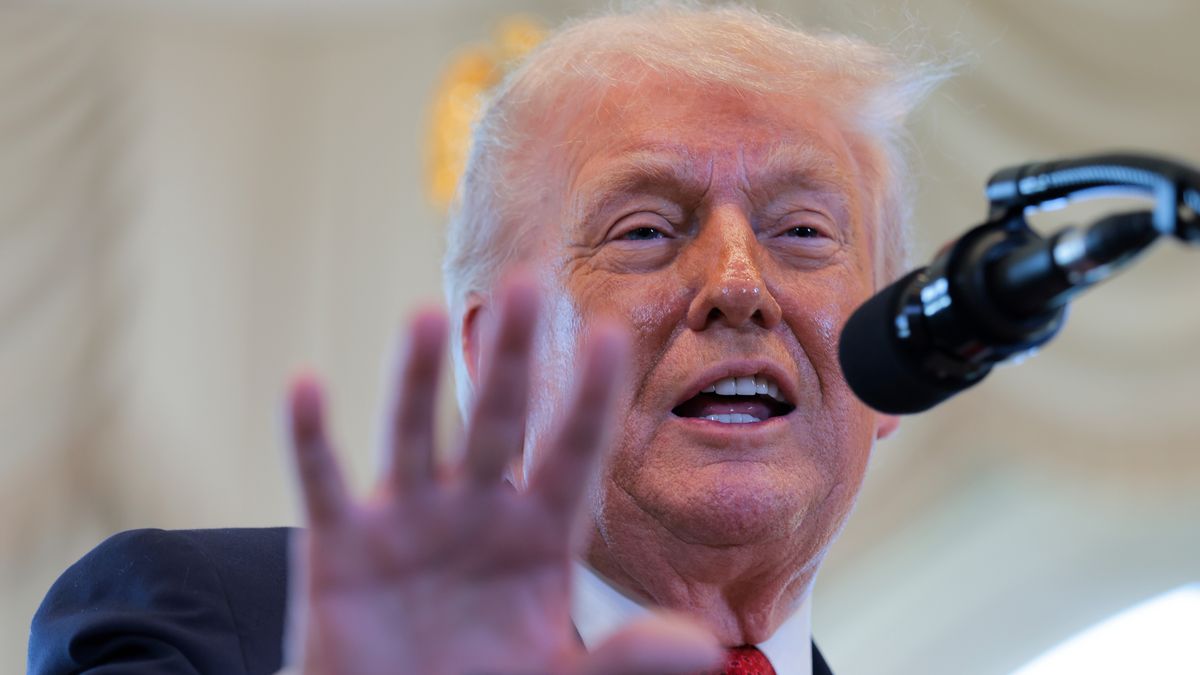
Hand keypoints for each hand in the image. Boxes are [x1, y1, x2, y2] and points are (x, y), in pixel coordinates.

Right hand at [282, 276, 720, 674]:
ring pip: (413, 436)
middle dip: (512, 360)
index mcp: (538, 536)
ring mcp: (407, 522)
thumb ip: (624, 659)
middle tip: (527, 284)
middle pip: (497, 424)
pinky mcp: (340, 547)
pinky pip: (322, 484)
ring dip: (414, 379)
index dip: (592, 400)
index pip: (572, 455)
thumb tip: (702, 648)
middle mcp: (475, 512)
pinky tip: (307, 385)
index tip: (614, 335)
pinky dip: (310, 438)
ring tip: (424, 316)